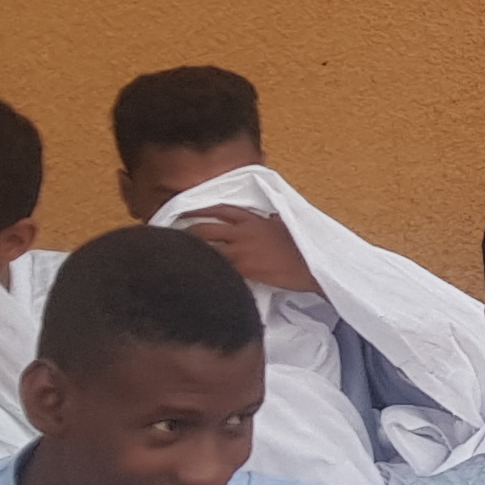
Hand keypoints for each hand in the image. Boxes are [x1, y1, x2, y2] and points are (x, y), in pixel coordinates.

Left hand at [175, 205, 318, 293]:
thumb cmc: (301, 245)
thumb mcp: (285, 224)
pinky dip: (207, 269)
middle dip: (187, 233)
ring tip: (180, 257)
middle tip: (174, 236)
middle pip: (205, 230)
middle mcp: (242, 233)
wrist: (310, 265)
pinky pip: (218, 269)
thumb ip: (270, 220)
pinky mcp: (243, 271)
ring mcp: (241, 252)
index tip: (183, 210)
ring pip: (207, 250)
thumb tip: (268, 217)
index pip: (219, 210)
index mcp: (252, 220)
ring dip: (192, 253)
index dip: (199, 210)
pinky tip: (199, 274)